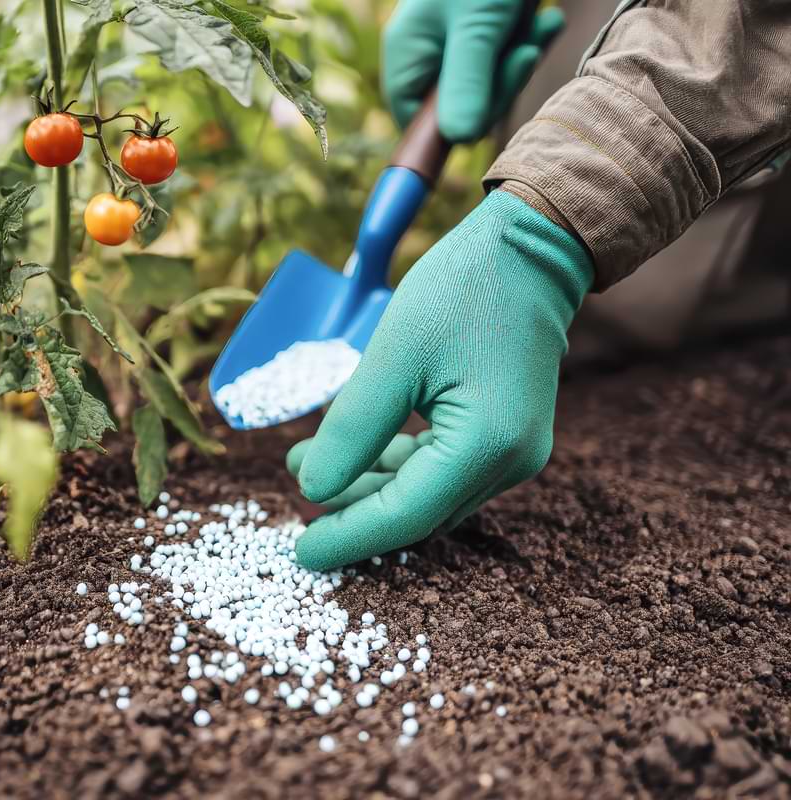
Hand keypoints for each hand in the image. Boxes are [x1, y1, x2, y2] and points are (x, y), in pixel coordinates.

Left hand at [288, 190, 593, 570]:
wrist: (532, 246)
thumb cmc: (462, 290)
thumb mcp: (392, 357)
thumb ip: (352, 429)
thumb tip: (312, 490)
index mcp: (487, 444)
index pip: (405, 516)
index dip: (348, 538)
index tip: (299, 554)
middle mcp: (511, 461)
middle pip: (418, 513)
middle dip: (351, 508)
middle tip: (295, 483)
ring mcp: (515, 451)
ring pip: (428, 494)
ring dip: (368, 485)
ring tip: (308, 457)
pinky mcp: (507, 435)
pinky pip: (444, 470)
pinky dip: (397, 466)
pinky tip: (356, 448)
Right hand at [382, 0, 564, 141]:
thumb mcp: (479, 28)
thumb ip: (469, 84)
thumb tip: (460, 139)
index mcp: (409, 54)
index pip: (419, 122)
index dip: (456, 124)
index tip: (493, 99)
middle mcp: (426, 51)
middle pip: (459, 106)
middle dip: (498, 83)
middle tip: (523, 52)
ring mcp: (454, 41)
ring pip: (487, 82)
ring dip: (519, 60)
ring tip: (537, 28)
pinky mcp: (484, 30)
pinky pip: (504, 57)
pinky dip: (527, 43)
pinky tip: (543, 23)